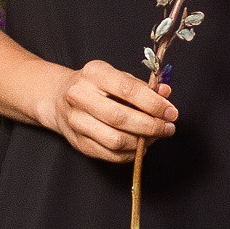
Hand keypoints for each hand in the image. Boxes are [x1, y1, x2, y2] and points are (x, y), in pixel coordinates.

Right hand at [46, 61, 177, 165]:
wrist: (59, 98)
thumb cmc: (96, 86)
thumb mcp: (119, 77)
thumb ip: (143, 87)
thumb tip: (165, 94)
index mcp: (94, 73)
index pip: (127, 89)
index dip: (153, 103)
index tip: (171, 112)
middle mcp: (80, 96)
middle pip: (119, 117)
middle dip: (150, 126)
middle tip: (168, 128)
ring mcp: (76, 121)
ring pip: (114, 140)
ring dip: (141, 142)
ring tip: (154, 137)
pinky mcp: (78, 142)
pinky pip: (110, 155)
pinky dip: (130, 154)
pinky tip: (140, 146)